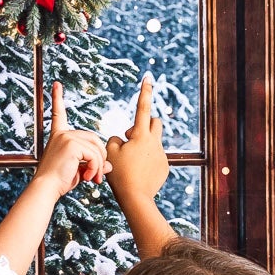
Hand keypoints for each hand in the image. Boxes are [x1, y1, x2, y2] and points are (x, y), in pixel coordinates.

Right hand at [35, 83, 109, 197]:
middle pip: (94, 139)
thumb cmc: (59, 182)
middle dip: (100, 158)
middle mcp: (62, 134)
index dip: (57, 98)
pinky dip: (96, 168)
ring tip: (94, 179)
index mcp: (59, 136)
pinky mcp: (71, 144)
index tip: (56, 84)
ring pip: (96, 148)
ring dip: (99, 165)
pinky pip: (94, 154)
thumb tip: (109, 166)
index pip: (59, 114)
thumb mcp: (80, 170)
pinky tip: (89, 177)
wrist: (47, 188)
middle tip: (98, 177)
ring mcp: (66, 137)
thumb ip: (93, 164)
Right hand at [106, 75, 168, 204]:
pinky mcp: (165, 166)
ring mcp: (162, 155)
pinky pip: (156, 157)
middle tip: (131, 137)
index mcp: (140, 135)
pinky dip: (147, 161)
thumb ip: (114, 139)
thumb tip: (123, 138)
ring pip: (154, 142)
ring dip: (144, 145)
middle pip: (155, 122)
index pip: (142, 107)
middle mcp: (154, 142)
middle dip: (146, 123)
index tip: (148, 77)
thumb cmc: (120, 173)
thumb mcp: (110, 152)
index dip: (144, 91)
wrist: (136, 197)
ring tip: (132, 161)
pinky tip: (139, 173)